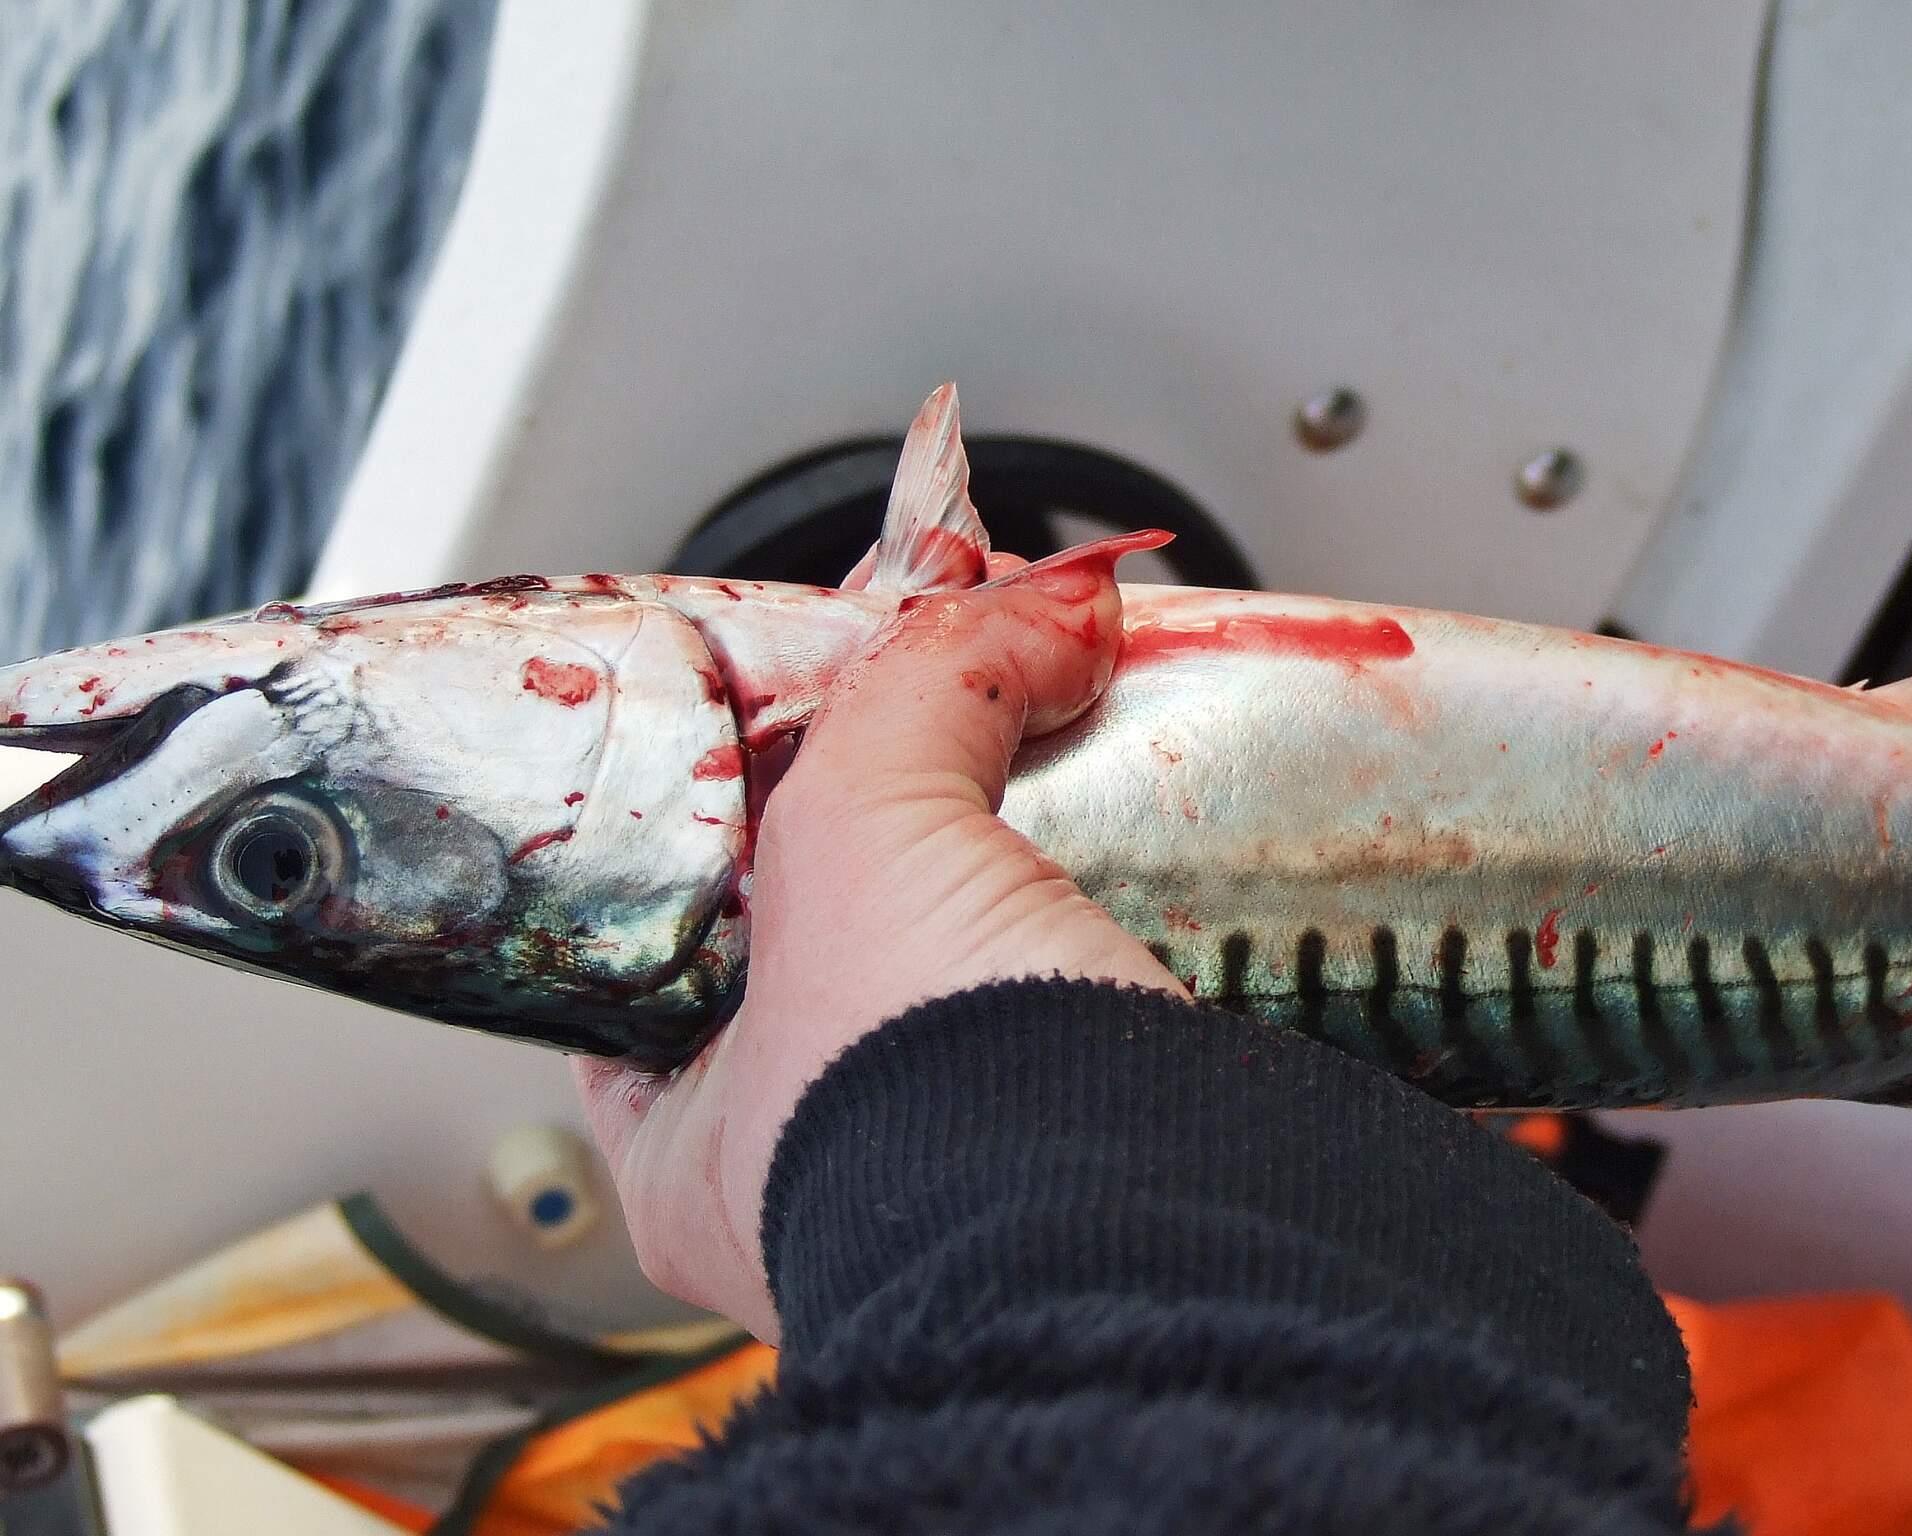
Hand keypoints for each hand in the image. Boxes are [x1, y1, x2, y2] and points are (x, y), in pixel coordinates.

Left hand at [576, 551, 1183, 1339]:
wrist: (1144, 1248)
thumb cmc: (929, 1111)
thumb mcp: (863, 834)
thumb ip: (918, 688)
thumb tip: (1031, 607)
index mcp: (699, 1142)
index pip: (656, 960)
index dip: (703, 837)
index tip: (760, 748)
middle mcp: (827, 1163)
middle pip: (840, 942)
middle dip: (896, 833)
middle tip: (940, 737)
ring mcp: (971, 1159)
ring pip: (981, 974)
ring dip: (1030, 872)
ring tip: (1061, 763)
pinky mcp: (1104, 1147)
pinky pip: (1099, 1009)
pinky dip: (1133, 930)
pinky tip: (1162, 853)